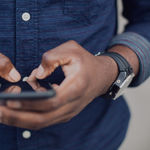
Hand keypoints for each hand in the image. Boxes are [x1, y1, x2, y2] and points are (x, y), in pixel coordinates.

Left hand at [0, 41, 117, 129]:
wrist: (101, 76)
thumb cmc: (86, 62)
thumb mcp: (71, 50)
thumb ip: (51, 58)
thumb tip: (35, 75)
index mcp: (76, 87)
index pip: (50, 101)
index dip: (29, 102)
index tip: (9, 99)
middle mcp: (73, 105)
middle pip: (43, 119)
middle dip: (18, 117)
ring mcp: (69, 112)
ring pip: (42, 122)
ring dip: (21, 119)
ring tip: (5, 110)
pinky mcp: (66, 113)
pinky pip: (45, 119)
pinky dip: (30, 115)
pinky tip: (20, 105)